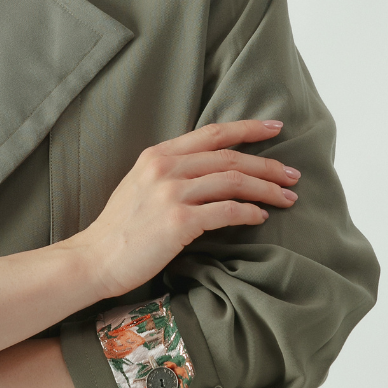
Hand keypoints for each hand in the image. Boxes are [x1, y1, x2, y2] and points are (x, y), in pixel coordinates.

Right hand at [64, 119, 299, 298]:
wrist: (94, 259)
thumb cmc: (120, 229)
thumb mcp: (140, 185)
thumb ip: (171, 172)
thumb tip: (211, 171)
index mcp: (157, 155)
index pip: (212, 133)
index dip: (248, 128)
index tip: (275, 127)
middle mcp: (165, 168)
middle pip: (230, 158)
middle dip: (268, 165)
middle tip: (293, 174)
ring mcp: (171, 193)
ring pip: (234, 181)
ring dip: (267, 189)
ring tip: (287, 198)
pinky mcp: (179, 221)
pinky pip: (227, 211)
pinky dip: (249, 213)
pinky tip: (260, 217)